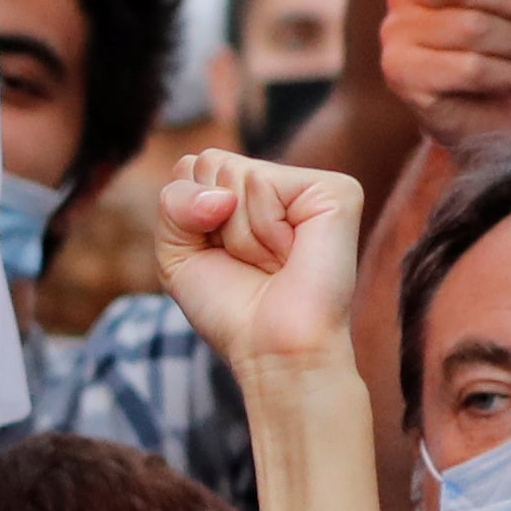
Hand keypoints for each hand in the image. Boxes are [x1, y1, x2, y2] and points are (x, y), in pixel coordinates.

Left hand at [153, 146, 367, 378]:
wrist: (272, 349)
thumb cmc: (230, 306)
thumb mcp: (177, 252)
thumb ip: (175, 203)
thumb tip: (221, 192)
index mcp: (244, 194)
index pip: (188, 168)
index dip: (185, 219)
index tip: (216, 255)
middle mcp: (278, 183)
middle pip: (207, 162)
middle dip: (209, 222)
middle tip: (247, 261)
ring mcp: (308, 184)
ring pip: (232, 173)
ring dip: (237, 232)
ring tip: (270, 261)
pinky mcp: (336, 189)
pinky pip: (262, 182)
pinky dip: (262, 227)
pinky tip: (290, 252)